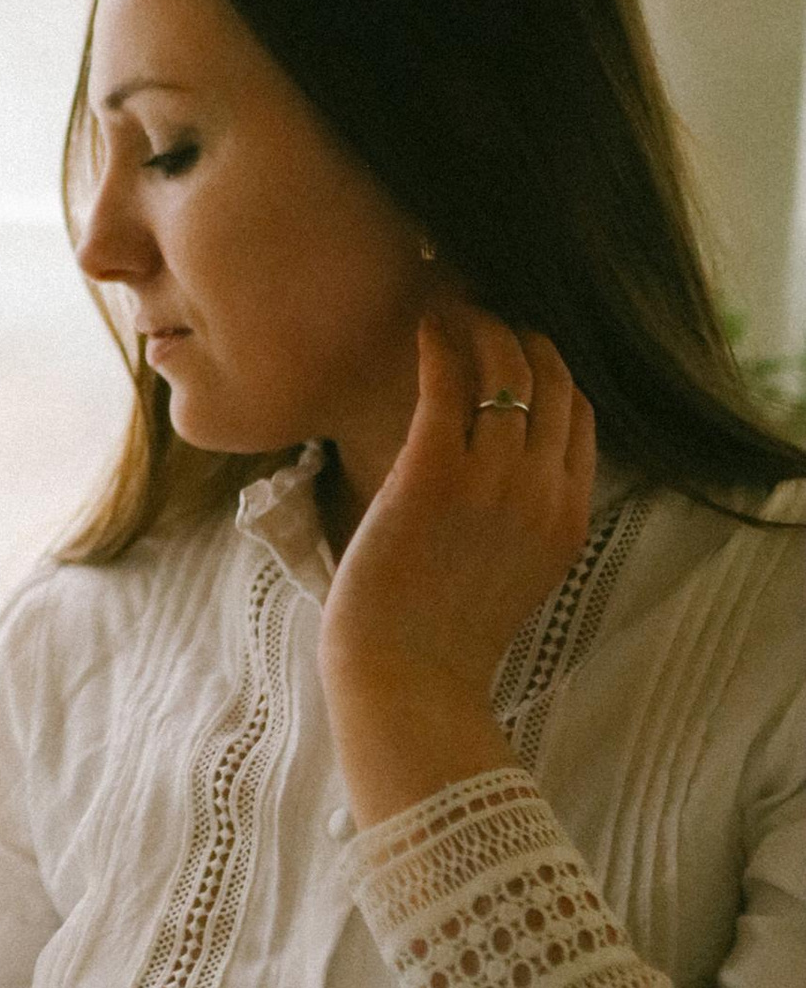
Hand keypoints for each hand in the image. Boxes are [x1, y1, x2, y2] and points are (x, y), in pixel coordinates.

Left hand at [320, 305, 597, 828]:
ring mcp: (492, 481)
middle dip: (522, 334)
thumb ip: (526, 522)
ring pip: (504, 371)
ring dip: (480, 325)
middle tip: (484, 308)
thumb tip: (503, 476)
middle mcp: (542, 492)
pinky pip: (446, 386)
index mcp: (570, 518)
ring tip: (450, 305)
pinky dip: (438, 343)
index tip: (519, 345)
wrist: (408, 682)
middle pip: (551, 382)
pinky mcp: (434, 475)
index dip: (551, 371)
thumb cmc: (441, 639)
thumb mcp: (516, 577)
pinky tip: (421, 324)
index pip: (579, 417)